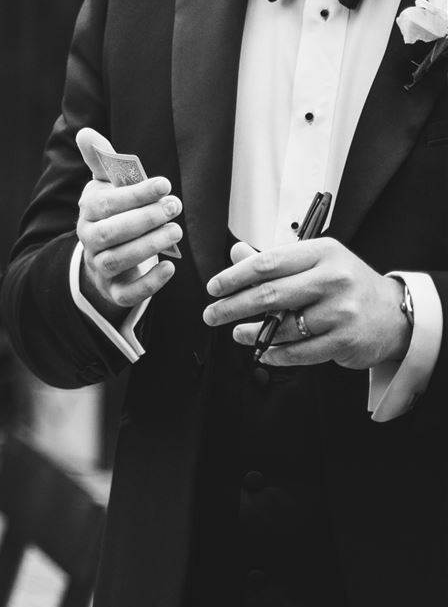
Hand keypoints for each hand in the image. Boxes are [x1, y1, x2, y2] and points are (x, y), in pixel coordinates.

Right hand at [75, 171, 181, 315]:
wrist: (103, 255)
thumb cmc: (112, 213)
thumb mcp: (106, 186)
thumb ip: (101, 161)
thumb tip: (85, 133)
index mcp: (86, 212)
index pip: (104, 204)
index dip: (134, 194)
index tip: (164, 184)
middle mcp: (89, 240)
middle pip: (109, 233)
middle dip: (144, 219)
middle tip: (175, 207)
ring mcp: (100, 267)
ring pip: (117, 260)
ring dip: (148, 246)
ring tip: (176, 231)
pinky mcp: (114, 291)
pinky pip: (126, 293)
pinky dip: (148, 283)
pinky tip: (170, 267)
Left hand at [204, 239, 412, 368]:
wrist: (394, 314)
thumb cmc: (348, 285)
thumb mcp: (317, 262)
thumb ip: (276, 261)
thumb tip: (235, 253)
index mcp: (322, 253)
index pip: (267, 262)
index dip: (234, 276)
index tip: (214, 287)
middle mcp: (334, 279)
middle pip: (269, 294)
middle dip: (232, 306)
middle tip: (211, 314)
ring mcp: (341, 311)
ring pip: (282, 326)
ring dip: (252, 333)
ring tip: (236, 333)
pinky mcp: (344, 340)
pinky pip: (298, 351)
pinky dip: (275, 353)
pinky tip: (263, 351)